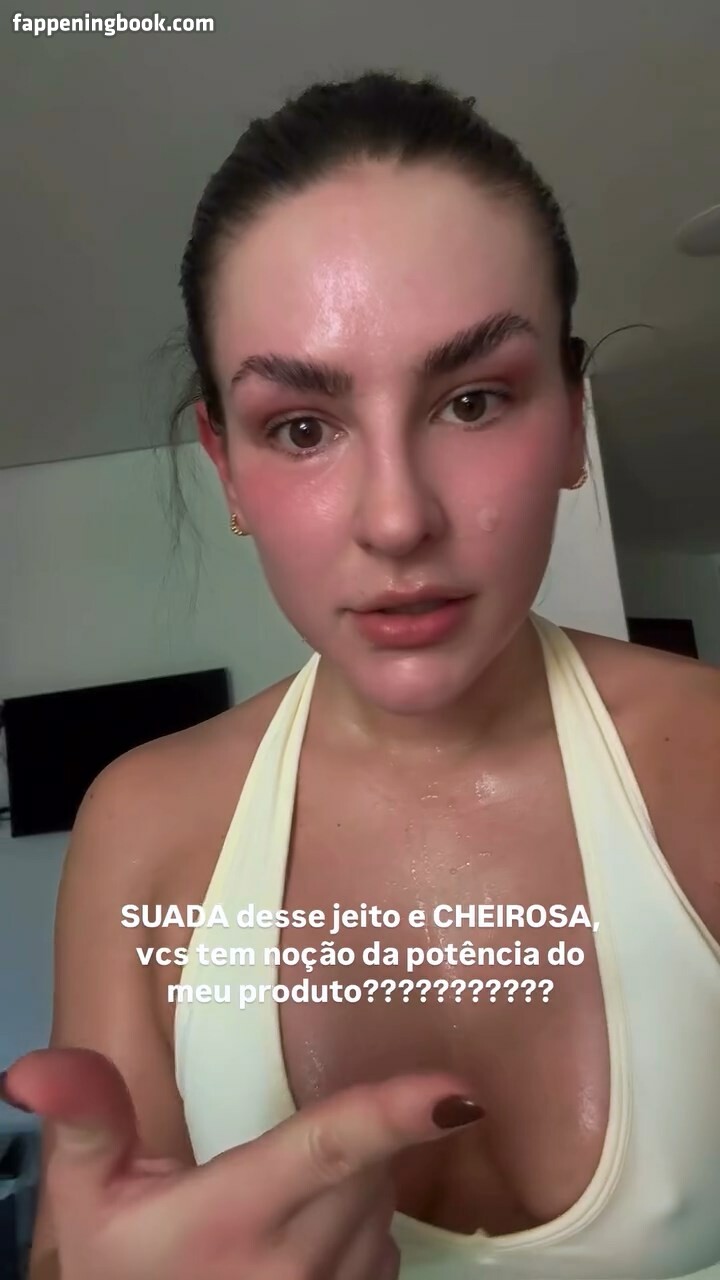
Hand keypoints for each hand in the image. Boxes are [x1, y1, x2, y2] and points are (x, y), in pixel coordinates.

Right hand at [4, 1049, 483, 1279]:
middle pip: (365, 1163)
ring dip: (350, 1184)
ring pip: (381, 1202)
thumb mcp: (89, 1203)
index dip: (395, 1114)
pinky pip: (383, 1246)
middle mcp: (300, 1262)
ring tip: (276, 1209)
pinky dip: (357, 1227)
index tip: (460, 1091)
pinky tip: (302, 1242)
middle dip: (340, 1140)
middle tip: (273, 1162)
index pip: (328, 1150)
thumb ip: (86, 1121)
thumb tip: (33, 1066)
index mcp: (237, 1216)